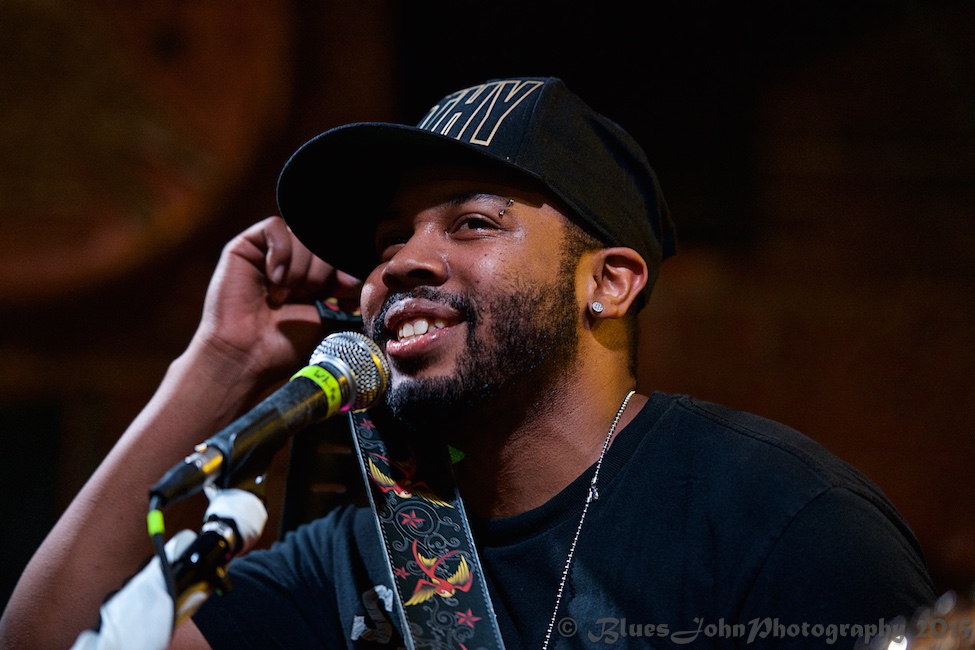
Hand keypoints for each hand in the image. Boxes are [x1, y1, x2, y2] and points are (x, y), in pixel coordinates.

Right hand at [191, 216, 361, 385]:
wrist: (249, 355)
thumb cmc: (285, 344)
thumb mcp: (328, 317)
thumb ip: (344, 295)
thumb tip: (357, 277)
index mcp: (313, 279)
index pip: (335, 253)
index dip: (343, 266)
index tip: (344, 287)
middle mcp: (291, 264)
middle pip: (321, 241)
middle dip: (321, 270)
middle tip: (306, 296)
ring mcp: (268, 254)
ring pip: (301, 234)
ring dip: (300, 267)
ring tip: (284, 295)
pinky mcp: (245, 247)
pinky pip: (274, 227)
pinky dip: (280, 253)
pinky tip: (274, 279)